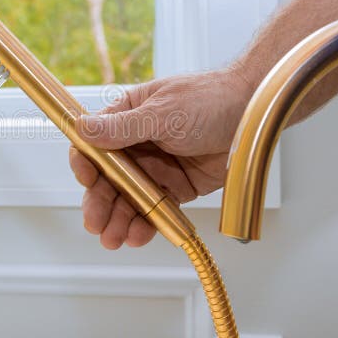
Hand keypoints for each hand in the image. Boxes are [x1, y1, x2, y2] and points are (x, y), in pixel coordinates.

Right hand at [69, 67, 252, 248]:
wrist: (252, 114)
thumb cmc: (210, 99)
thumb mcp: (163, 112)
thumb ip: (123, 126)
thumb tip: (84, 129)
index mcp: (127, 118)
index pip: (94, 144)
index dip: (85, 164)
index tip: (85, 180)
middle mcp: (137, 145)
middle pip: (107, 179)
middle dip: (99, 203)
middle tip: (96, 223)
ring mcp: (156, 167)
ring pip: (128, 199)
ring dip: (119, 219)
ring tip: (115, 238)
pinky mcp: (176, 187)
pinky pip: (156, 209)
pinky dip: (146, 224)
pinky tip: (138, 235)